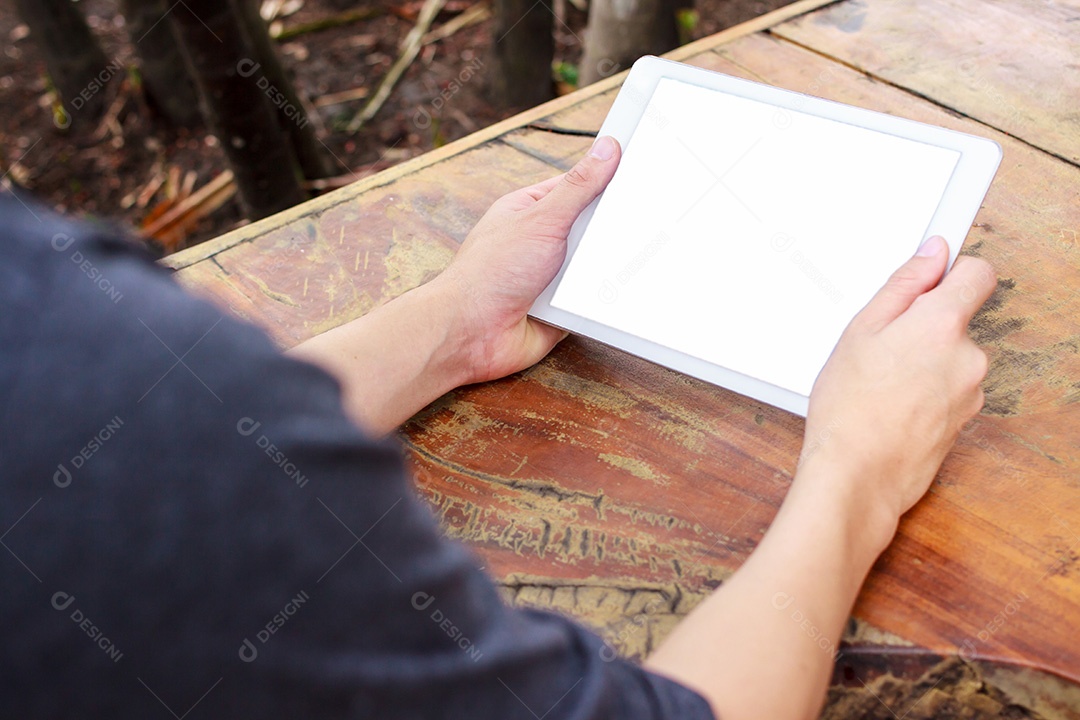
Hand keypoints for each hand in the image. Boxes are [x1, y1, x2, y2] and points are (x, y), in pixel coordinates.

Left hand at [435, 136, 621, 384]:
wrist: (472, 334)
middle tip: (642, 220)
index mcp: (531, 210)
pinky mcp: (561, 307)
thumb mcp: (542, 219)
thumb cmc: (489, 273)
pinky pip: (592, 298)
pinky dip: (599, 299)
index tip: (642, 168)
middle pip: (592, 226)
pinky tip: (610, 294)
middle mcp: (541, 241)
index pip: (579, 185)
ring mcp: (551, 275)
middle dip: (611, 229)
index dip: (609, 179)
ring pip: (595, 264)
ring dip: (602, 268)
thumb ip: (579, 187)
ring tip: (625, 260)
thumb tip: (605, 150)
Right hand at [800, 235, 995, 534]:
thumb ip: (903, 286)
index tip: (927, 282)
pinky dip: (925, 392)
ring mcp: (971, 392)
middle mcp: (969, 356)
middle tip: (879, 347)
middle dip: (924, 327)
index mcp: (943, 324)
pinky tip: (891, 405)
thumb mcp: (860, 331)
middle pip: (957, 321)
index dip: (951, 273)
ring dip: (923, 363)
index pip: (978, 274)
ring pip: (951, 358)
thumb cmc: (850, 409)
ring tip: (880, 383)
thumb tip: (932, 255)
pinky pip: (948, 390)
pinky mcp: (965, 420)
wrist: (858, 475)